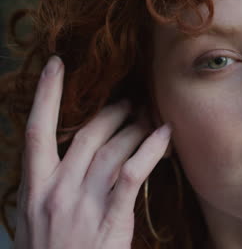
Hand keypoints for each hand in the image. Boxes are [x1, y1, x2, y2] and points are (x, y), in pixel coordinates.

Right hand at [13, 56, 171, 248]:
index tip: (56, 66)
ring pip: (112, 151)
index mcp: (34, 188)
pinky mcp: (110, 220)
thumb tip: (62, 161)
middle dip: (112, 113)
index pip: (36, 131)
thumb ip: (45, 188)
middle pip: (87, 136)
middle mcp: (57, 190)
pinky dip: (149, 151)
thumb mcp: (32, 220)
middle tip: (131, 102)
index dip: (46, 95)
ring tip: (149, 118)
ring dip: (134, 129)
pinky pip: (132, 175)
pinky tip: (164, 135)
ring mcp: (83, 205)